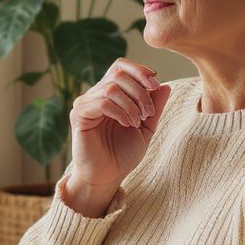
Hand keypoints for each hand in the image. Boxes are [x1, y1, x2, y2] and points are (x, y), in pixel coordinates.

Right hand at [68, 58, 170, 193]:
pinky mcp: (79, 115)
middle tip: (149, 112)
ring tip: (138, 122)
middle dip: (140, 90)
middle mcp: (95, 95)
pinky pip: (102, 102)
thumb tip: (165, 85)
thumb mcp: (146, 128)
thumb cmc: (122, 155)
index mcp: (110, 94)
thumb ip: (154, 107)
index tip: (156, 85)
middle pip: (119, 73)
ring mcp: (85, 104)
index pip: (121, 66)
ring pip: (112, 87)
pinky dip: (120, 111)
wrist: (106, 177)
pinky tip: (127, 124)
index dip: (140, 70)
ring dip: (132, 103)